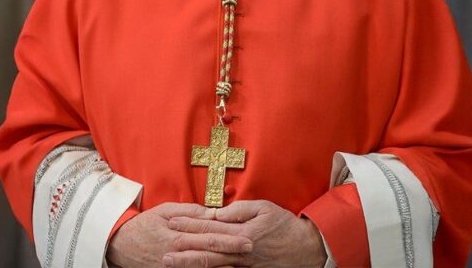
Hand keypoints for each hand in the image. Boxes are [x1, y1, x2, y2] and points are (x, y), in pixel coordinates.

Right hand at [106, 202, 252, 267]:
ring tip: (242, 265)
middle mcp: (178, 254)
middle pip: (210, 254)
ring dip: (223, 267)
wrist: (120, 244)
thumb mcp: (165, 211)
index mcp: (178, 236)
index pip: (209, 236)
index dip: (230, 238)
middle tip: (251, 249)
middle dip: (231, 252)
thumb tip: (212, 213)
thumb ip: (190, 212)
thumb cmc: (145, 224)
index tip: (248, 237)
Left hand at [167, 200, 326, 267]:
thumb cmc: (285, 225)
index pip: (210, 227)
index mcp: (242, 232)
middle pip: (207, 251)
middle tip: (163, 250)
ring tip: (172, 264)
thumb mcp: (264, 208)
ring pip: (213, 266)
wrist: (308, 249)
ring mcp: (244, 267)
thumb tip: (218, 213)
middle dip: (183, 250)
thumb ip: (239, 210)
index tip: (172, 221)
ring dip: (191, 264)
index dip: (190, 224)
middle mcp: (240, 252)